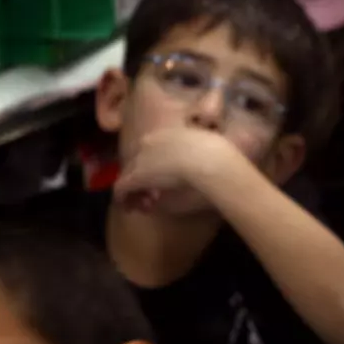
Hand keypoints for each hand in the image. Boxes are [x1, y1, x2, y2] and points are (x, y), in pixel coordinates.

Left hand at [114, 128, 237, 210]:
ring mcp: (142, 158)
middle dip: (142, 178)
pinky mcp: (137, 177)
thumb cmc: (220, 157)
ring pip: (129, 174)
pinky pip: (122, 188)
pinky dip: (125, 199)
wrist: (214, 163)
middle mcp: (151, 142)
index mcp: (169, 134)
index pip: (152, 149)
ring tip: (143, 205)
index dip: (156, 165)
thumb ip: (196, 154)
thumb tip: (190, 164)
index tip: (165, 180)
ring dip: (135, 190)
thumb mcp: (208, 153)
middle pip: (138, 160)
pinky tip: (130, 209)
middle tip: (152, 195)